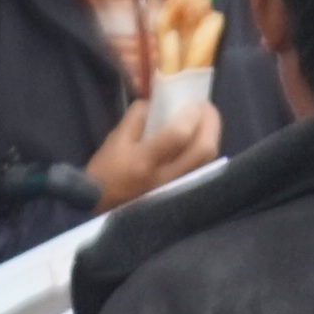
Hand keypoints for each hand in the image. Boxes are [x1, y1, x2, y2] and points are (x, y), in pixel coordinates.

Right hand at [83, 90, 222, 210]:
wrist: (101, 212)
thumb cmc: (104, 175)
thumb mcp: (115, 140)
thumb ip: (137, 117)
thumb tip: (157, 102)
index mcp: (144, 161)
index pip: (179, 135)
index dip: (192, 115)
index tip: (192, 102)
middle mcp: (166, 177)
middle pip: (204, 149)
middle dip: (211, 122)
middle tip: (205, 108)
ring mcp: (176, 188)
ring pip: (208, 160)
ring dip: (211, 135)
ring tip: (204, 121)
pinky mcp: (181, 194)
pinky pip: (203, 168)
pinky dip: (205, 150)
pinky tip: (198, 140)